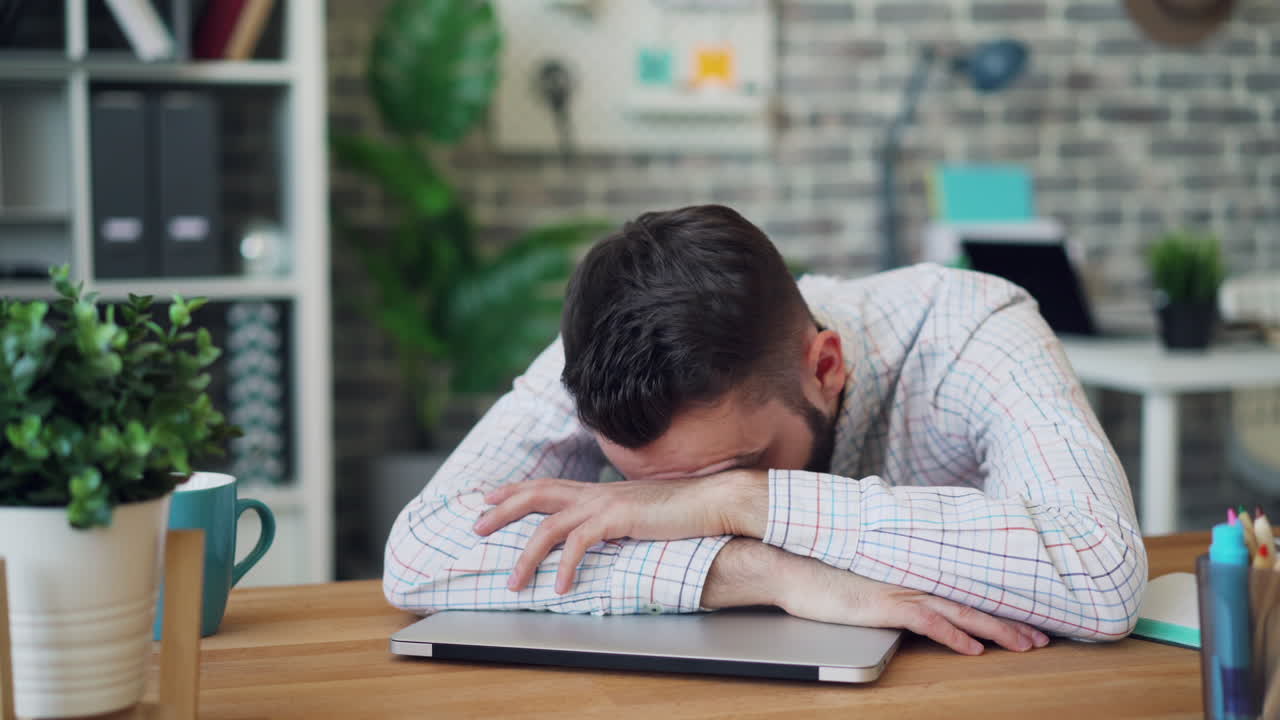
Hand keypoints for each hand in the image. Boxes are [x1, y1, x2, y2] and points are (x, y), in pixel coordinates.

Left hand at [475, 473, 750, 592]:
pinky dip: (564, 566)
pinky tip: (559, 586)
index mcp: (600, 490)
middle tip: (475, 526)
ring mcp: (605, 503)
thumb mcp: (640, 513)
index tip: (489, 499)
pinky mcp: (618, 518)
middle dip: (502, 510)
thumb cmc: (683, 510)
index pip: (548, 484)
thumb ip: (617, 519)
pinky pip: (579, 543)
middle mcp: (596, 492)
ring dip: (526, 555)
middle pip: (536, 494)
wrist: (712, 501)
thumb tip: (604, 533)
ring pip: (549, 524)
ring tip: (514, 582)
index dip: (515, 490)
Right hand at [703, 539, 1049, 654]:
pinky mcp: (884, 605)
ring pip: (961, 610)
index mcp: (910, 571)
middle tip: (1042, 637)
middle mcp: (912, 578)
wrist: (790, 564)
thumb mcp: (863, 574)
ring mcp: (900, 590)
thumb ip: (889, 579)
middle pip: (972, 600)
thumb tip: (904, 589)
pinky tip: (974, 649)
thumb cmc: (821, 570)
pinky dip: (954, 635)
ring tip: (1026, 643)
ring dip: (997, 629)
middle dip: (1011, 620)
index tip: (1024, 616)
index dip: (996, 603)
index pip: (963, 589)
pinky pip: (928, 622)